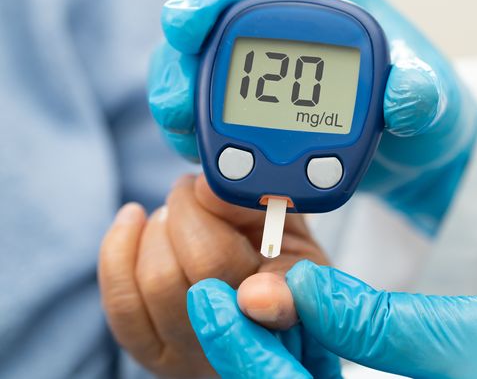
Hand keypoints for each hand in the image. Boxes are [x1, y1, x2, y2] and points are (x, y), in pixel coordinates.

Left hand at [98, 175, 326, 376]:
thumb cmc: (273, 245)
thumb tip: (208, 189)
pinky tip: (134, 219)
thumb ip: (259, 201)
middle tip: (198, 189)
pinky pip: (121, 302)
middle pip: (207, 268)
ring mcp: (198, 352)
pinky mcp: (154, 354)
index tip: (257, 290)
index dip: (271, 299)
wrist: (249, 287)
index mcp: (292, 302)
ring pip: (159, 280)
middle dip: (191, 210)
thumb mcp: (286, 217)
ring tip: (179, 212)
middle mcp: (248, 338)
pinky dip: (118, 248)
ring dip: (161, 226)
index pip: (282, 303)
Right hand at [148, 0, 476, 232]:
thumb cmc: (430, 105)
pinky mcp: (258, 112)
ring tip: (182, 133)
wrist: (422, 152)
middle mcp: (286, 25)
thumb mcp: (435, 96)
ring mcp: (266, 69)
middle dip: (182, 56)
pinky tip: (200, 156)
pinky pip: (215, 114)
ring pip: (200, 67)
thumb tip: (404, 99)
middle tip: (177, 102)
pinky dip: (200, 134)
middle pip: (211, 19)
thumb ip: (422, 92)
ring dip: (182, 97)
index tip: (188, 22)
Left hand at [188, 260, 476, 378]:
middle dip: (245, 348)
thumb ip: (364, 317)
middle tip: (225, 287)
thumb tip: (286, 286)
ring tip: (257, 296)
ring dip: (271, 351)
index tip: (212, 294)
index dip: (239, 345)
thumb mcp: (449, 336)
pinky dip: (303, 360)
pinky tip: (303, 322)